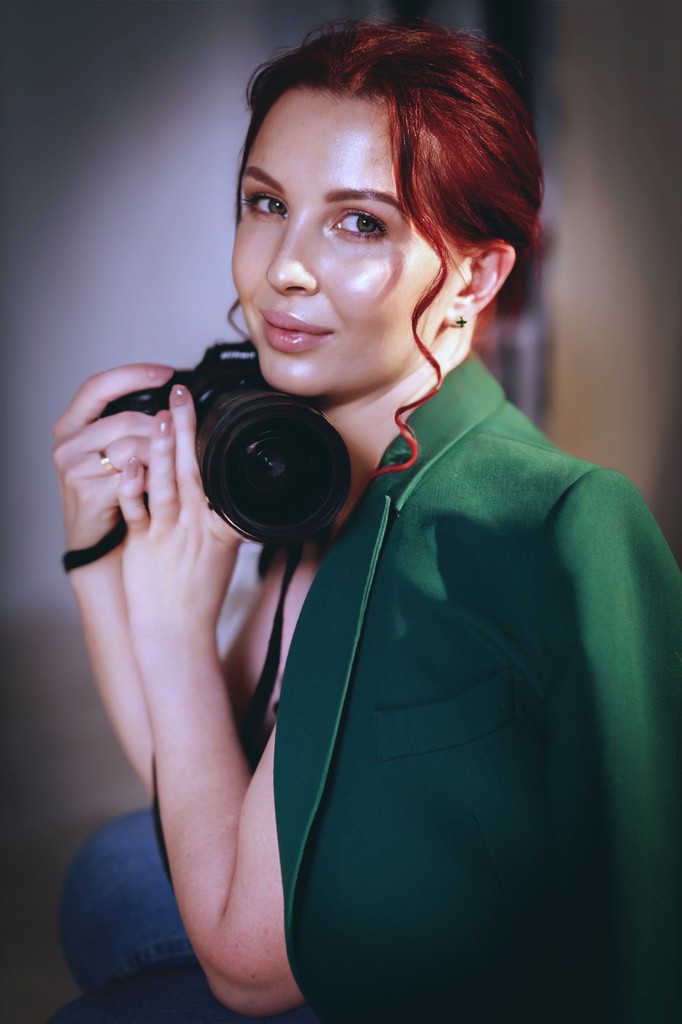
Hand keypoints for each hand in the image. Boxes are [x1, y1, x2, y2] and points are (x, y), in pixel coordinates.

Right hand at [52, 364, 173, 549]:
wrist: (98, 545)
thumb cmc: (109, 495)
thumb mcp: (109, 454)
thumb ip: (127, 427)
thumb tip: (171, 404)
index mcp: (70, 425)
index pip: (99, 386)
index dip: (133, 375)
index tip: (167, 373)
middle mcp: (67, 444)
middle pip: (124, 419)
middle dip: (158, 426)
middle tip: (180, 434)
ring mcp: (74, 468)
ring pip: (131, 446)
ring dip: (160, 454)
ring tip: (173, 462)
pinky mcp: (88, 493)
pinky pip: (133, 475)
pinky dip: (154, 477)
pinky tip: (164, 481)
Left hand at [117, 384, 242, 647]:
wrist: (177, 630)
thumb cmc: (198, 592)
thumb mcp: (222, 550)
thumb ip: (223, 515)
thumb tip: (224, 485)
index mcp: (219, 523)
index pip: (218, 473)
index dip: (212, 440)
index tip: (208, 407)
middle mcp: (196, 524)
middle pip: (194, 468)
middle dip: (188, 428)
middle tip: (182, 394)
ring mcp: (169, 533)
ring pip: (168, 484)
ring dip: (165, 449)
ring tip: (162, 416)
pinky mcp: (145, 545)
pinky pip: (139, 512)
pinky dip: (135, 488)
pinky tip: (130, 465)